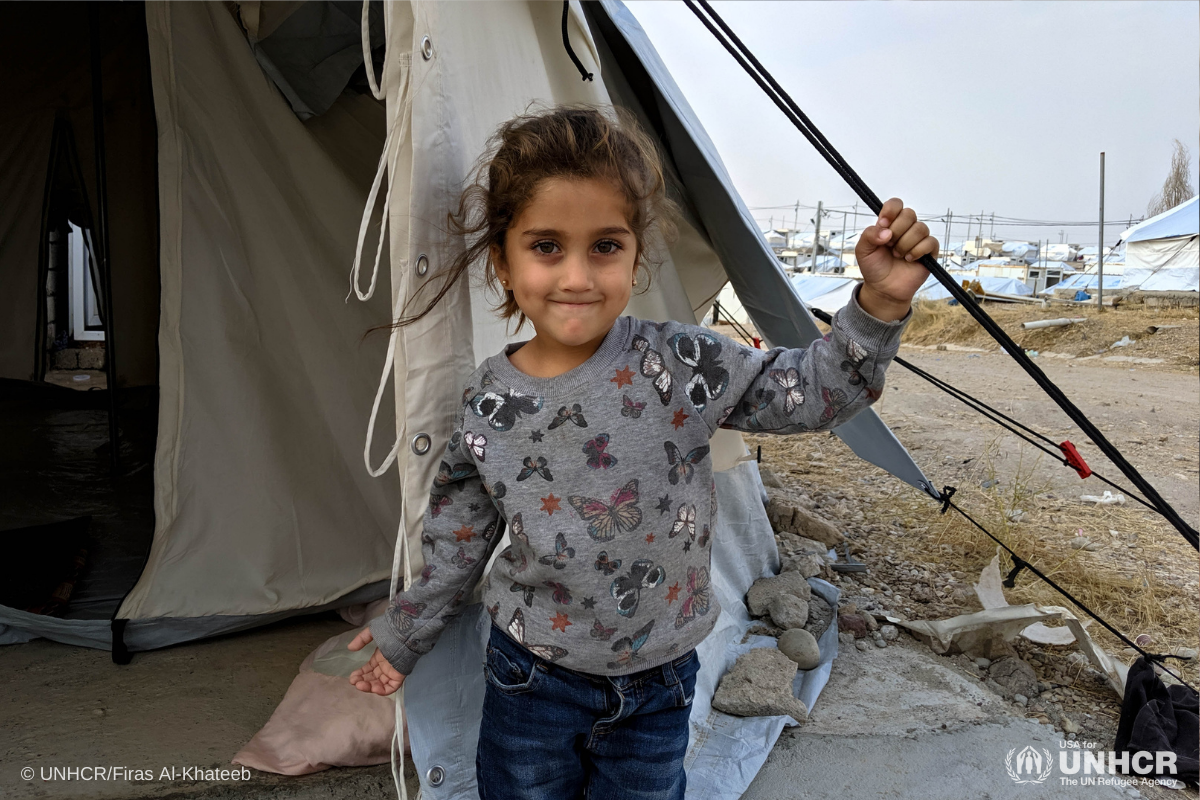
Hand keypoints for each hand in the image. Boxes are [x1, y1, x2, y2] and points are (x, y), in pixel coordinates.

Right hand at [348, 627, 404, 695]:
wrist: (406, 633)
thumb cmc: (391, 631)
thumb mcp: (373, 632)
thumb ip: (361, 639)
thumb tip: (350, 648)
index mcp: (379, 658)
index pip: (368, 670)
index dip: (360, 674)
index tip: (352, 677)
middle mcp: (385, 666)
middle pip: (372, 679)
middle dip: (362, 681)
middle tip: (354, 681)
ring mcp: (392, 672)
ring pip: (379, 684)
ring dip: (369, 687)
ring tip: (360, 685)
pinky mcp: (399, 676)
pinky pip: (391, 687)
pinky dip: (382, 690)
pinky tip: (374, 688)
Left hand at [855, 197, 937, 320]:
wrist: (883, 289)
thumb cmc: (874, 267)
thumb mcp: (863, 250)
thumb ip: (869, 235)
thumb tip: (886, 231)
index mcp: (890, 223)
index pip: (896, 204)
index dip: (890, 211)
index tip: (883, 224)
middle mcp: (905, 228)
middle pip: (909, 214)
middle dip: (897, 231)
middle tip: (889, 245)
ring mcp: (918, 239)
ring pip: (920, 228)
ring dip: (905, 244)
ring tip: (897, 255)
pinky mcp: (929, 251)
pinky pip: (930, 242)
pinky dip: (917, 251)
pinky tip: (909, 259)